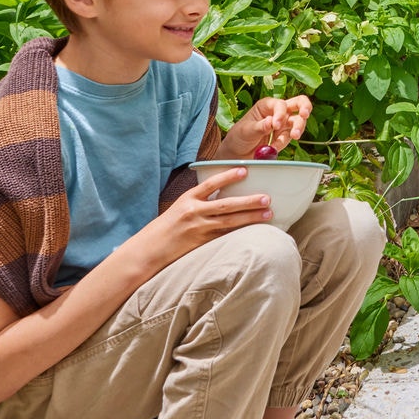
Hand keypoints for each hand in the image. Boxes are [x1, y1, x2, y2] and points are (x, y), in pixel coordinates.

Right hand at [132, 168, 271, 269]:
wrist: (151, 248)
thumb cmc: (169, 225)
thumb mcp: (181, 206)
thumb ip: (201, 199)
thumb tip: (226, 191)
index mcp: (188, 199)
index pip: (210, 184)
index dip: (228, 176)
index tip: (245, 170)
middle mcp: (194, 212)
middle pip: (226, 205)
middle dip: (248, 201)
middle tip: (266, 198)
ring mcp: (199, 229)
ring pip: (229, 222)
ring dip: (250, 217)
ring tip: (268, 213)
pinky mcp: (202, 244)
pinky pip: (225, 236)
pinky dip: (240, 232)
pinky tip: (255, 230)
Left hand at [217, 95, 312, 159]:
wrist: (237, 153)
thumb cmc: (239, 137)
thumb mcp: (246, 131)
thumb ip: (260, 126)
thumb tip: (271, 122)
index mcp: (266, 105)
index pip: (280, 104)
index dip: (281, 113)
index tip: (276, 125)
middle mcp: (277, 112)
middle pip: (299, 103)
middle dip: (305, 108)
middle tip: (304, 115)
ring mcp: (283, 124)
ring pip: (298, 121)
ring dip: (298, 128)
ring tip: (295, 136)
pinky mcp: (284, 136)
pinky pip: (290, 137)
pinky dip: (284, 143)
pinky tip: (274, 147)